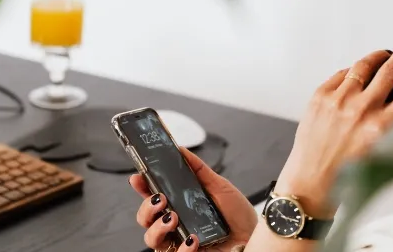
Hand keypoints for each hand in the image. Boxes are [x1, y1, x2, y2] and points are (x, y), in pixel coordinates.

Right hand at [130, 146, 257, 251]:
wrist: (254, 235)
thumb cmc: (237, 214)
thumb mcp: (218, 186)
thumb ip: (198, 169)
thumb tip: (180, 150)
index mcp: (178, 204)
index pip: (152, 195)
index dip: (141, 186)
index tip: (138, 176)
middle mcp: (175, 223)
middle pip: (145, 218)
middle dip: (147, 207)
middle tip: (161, 199)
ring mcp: (179, 241)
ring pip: (151, 239)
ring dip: (158, 228)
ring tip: (174, 218)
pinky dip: (182, 249)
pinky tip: (193, 239)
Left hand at [275, 25, 392, 216]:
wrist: (311, 184)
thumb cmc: (349, 177)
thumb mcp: (389, 162)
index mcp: (382, 129)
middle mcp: (361, 111)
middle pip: (392, 68)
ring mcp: (338, 101)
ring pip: (364, 65)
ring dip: (378, 57)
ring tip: (386, 55)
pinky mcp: (320, 96)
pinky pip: (342, 74)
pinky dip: (353, 73)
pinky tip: (358, 78)